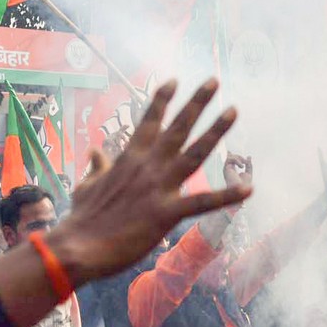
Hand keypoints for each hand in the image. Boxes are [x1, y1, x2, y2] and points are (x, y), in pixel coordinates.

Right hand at [45, 79, 246, 284]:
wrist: (78, 246)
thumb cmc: (81, 219)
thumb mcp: (86, 185)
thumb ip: (96, 167)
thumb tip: (94, 151)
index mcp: (129, 158)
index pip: (149, 122)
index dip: (162, 100)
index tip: (174, 80)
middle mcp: (147, 166)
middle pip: (177, 127)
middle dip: (197, 103)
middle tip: (214, 81)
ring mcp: (159, 187)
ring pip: (194, 153)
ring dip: (216, 131)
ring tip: (233, 110)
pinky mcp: (167, 212)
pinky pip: (203, 202)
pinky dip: (227, 196)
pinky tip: (249, 189)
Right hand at [223, 153, 253, 190]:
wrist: (241, 190)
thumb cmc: (244, 185)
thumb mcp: (248, 173)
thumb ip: (248, 165)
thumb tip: (249, 156)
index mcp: (232, 172)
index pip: (229, 162)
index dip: (229, 156)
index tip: (228, 151)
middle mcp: (228, 170)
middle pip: (229, 158)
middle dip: (237, 157)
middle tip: (245, 162)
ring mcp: (226, 169)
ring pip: (230, 157)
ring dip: (239, 158)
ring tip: (244, 164)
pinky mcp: (225, 169)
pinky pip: (230, 159)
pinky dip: (237, 161)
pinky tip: (242, 166)